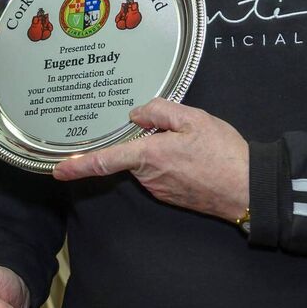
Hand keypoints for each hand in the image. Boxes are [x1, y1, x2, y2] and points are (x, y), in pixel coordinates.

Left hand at [53, 98, 249, 222]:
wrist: (249, 189)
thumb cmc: (223, 153)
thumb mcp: (193, 119)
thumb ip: (160, 111)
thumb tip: (137, 114)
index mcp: (149, 156)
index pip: (106, 160)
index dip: (79, 165)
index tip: (57, 169)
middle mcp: (149, 177)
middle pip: (132, 153)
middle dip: (145, 140)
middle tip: (178, 130)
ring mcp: (160, 189)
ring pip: (148, 162)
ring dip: (161, 150)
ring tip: (194, 143)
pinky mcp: (172, 196)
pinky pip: (161, 173)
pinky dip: (171, 162)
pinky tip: (195, 155)